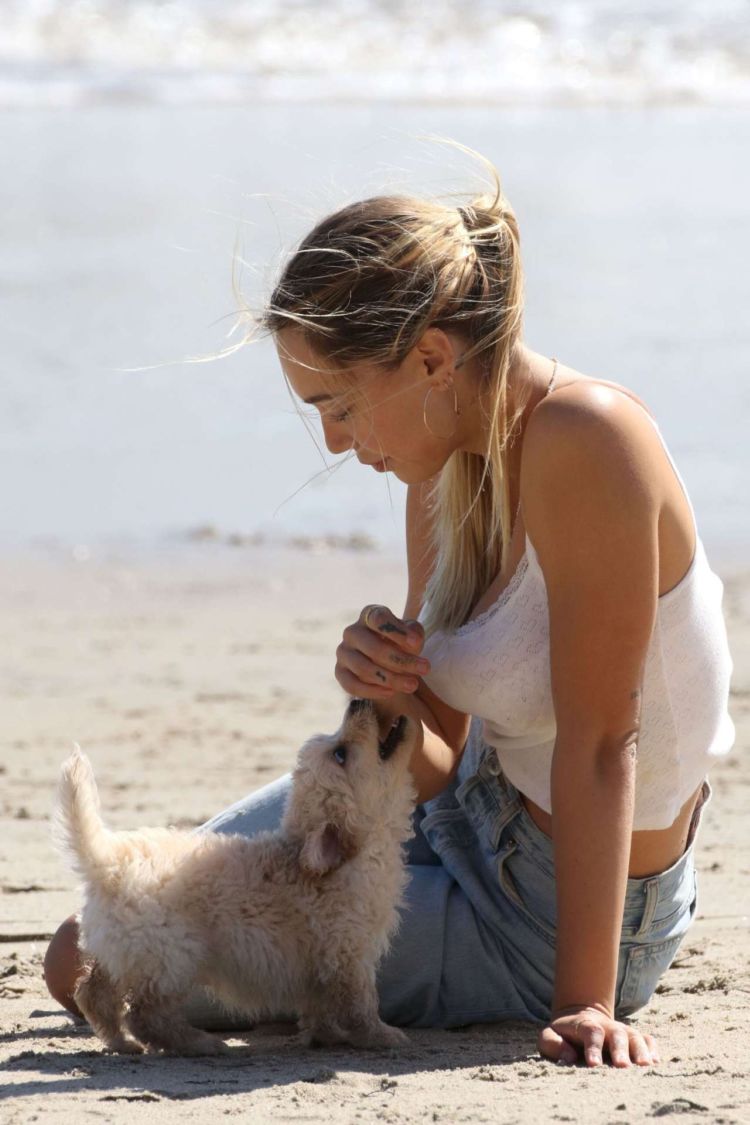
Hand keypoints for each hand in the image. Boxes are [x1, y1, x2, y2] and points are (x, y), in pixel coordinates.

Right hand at [335, 604, 430, 699]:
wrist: (386, 660)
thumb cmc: (401, 642)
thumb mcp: (412, 633)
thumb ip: (414, 633)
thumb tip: (413, 642)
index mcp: (369, 615)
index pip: (379, 619)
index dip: (398, 632)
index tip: (417, 644)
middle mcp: (352, 631)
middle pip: (374, 648)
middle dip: (402, 661)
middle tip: (425, 669)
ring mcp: (343, 652)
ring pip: (364, 669)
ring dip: (391, 679)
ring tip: (412, 685)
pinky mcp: (339, 671)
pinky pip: (352, 685)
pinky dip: (372, 691)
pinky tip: (391, 693)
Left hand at [538, 1005, 659, 1067]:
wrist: (581, 1017)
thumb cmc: (564, 1034)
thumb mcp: (549, 1035)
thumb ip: (552, 1043)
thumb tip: (568, 1056)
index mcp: (585, 1025)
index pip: (591, 1032)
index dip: (593, 1047)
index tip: (593, 1065)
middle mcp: (607, 1027)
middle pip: (617, 1034)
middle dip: (620, 1050)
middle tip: (623, 1067)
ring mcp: (622, 1031)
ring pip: (635, 1036)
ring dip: (640, 1050)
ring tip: (645, 1067)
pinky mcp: (634, 1038)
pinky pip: (647, 1039)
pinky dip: (653, 1048)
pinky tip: (656, 1061)